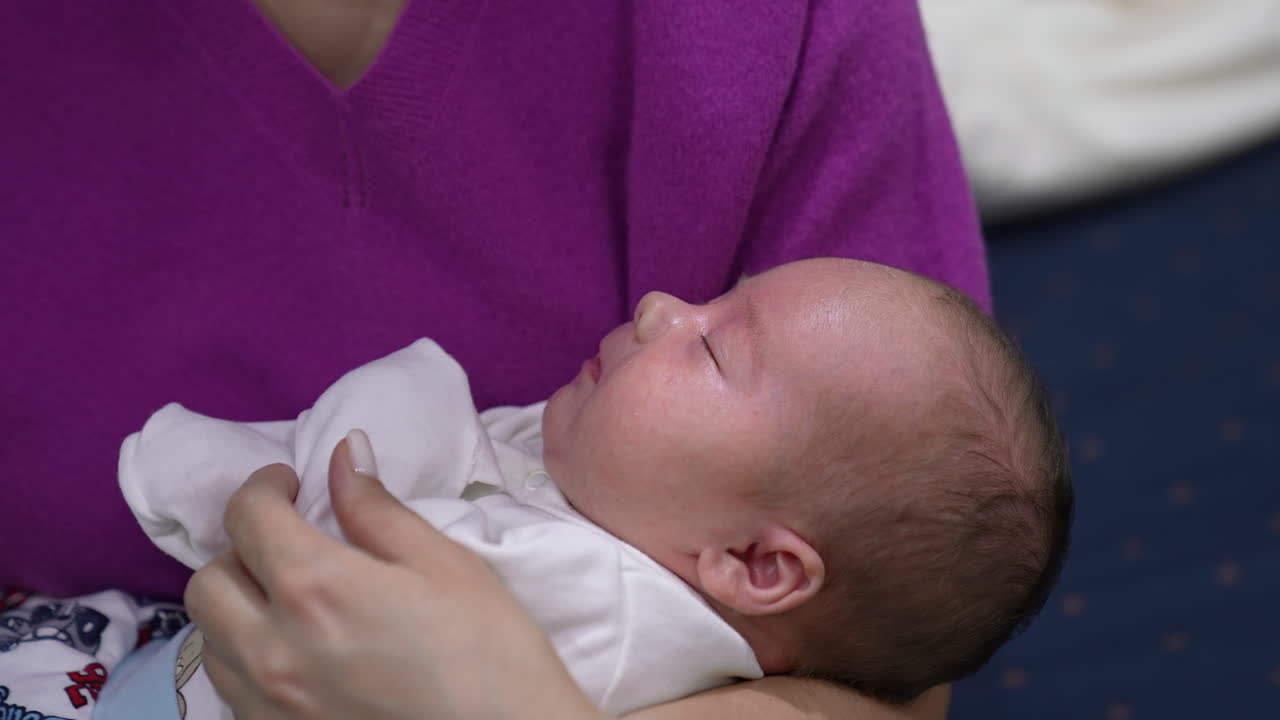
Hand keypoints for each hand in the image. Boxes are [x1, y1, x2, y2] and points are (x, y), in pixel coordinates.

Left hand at [184, 432, 604, 719]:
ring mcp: (267, 705)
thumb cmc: (488, 650)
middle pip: (209, 581)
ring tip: (290, 599)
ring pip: (209, 639)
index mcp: (315, 588)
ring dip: (238, 606)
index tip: (290, 484)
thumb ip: (378, 509)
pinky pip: (231, 690)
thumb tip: (343, 456)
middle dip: (240, 548)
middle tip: (289, 541)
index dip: (264, 487)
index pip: (248, 517)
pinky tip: (299, 653)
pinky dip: (249, 658)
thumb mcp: (443, 564)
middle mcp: (273, 649)